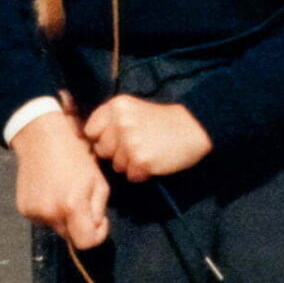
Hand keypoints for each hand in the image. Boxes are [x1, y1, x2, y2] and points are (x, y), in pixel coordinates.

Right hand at [11, 109, 109, 247]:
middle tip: (82, 202)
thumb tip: (95, 225)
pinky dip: (50, 211)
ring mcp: (34, 213)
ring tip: (64, 192)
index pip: (86, 243)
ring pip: (57, 228)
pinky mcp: (23, 209)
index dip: (98, 235)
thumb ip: (99, 209)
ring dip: (64, 217)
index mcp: (72, 206)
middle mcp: (50, 214)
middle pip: (71, 236)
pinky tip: (50, 191)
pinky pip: (43, 219)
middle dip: (80, 225)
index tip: (100, 221)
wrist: (41, 139)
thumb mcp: (98, 181)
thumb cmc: (76, 156)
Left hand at [84, 96, 212, 181]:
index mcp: (116, 106)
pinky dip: (142, 174)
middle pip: (102, 150)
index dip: (102, 139)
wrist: (193, 128)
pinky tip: (155, 161)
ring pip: (116, 165)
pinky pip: (131, 176)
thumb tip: (90, 144)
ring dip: (130, 164)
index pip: (91, 130)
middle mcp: (120, 122)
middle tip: (138, 146)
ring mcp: (130, 142)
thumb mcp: (133, 111)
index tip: (117, 140)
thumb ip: (111, 122)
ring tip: (149, 152)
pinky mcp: (141, 160)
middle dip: (117, 153)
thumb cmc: (162, 121)